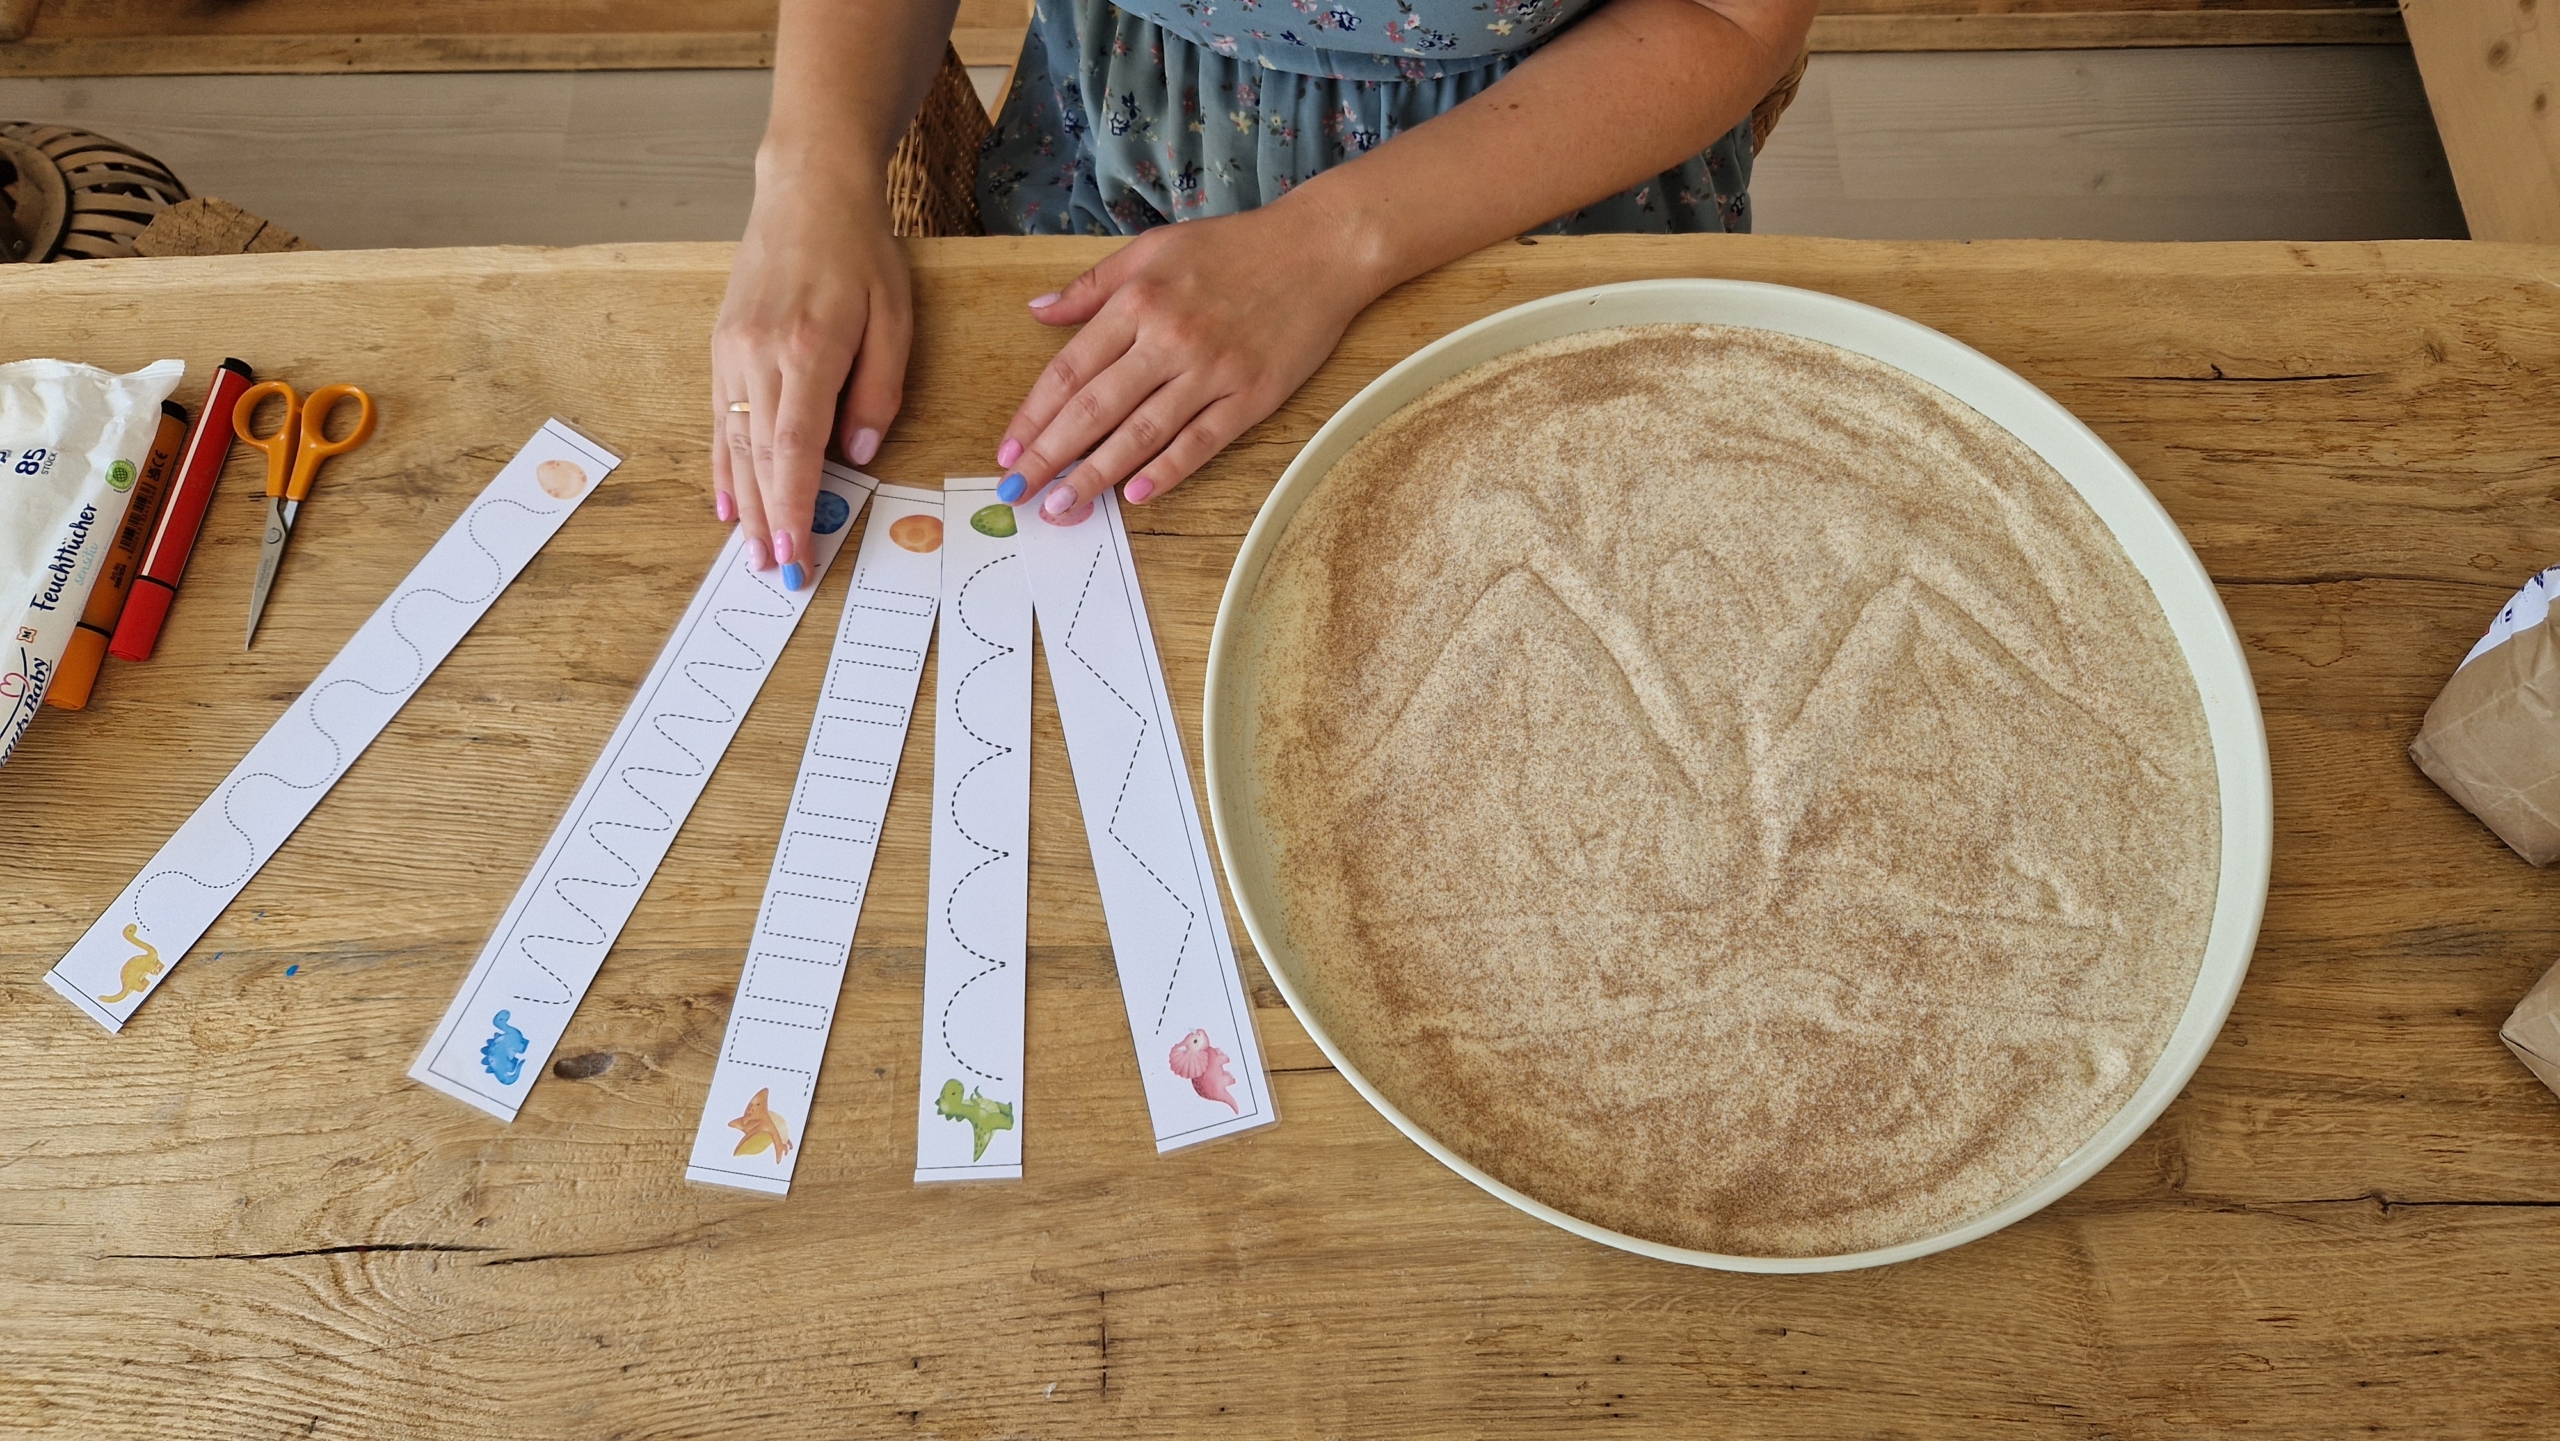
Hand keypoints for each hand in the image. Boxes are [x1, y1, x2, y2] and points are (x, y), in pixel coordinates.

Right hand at [711, 173, 909, 587]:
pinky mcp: (721, 345)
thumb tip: (858, 456)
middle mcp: (757, 355)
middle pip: (757, 458)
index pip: (794, 451)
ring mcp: (731, 351)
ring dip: (741, 503)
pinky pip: (720, 417)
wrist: (805, 190)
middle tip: (775, 575)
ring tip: (750, 552)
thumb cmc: (860, 253)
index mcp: (807, 351)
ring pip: (733, 443)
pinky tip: (724, 499)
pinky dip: (722, 463)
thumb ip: (878, 393)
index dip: (793, 511)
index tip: (797, 557)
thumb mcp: (894, 319)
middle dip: (766, 523)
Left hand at [994, 202, 1379, 518]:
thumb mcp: (1155, 248)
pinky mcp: (1253, 394)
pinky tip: (1137, 494)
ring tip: (1064, 508)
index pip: (1070, 370)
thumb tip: (1039, 312)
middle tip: (1019, 493)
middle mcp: (1170, 338)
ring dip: (1098, 475)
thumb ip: (1094, 286)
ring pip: (1142, 432)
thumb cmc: (1235, 247)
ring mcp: (1213, 370)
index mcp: (1138, 301)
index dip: (1034, 416)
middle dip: (1050, 456)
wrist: (1321, 249)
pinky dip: (1168, 469)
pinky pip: (1202, 440)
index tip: (1008, 450)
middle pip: (1095, 408)